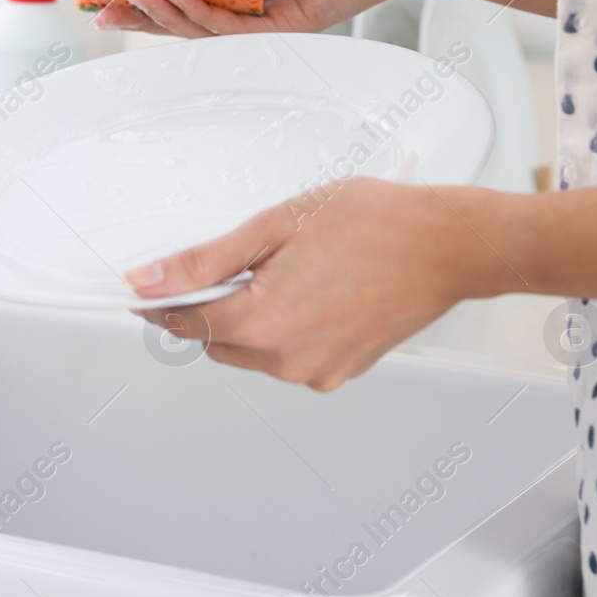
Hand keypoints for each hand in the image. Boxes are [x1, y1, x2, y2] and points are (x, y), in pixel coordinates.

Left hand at [124, 178, 490, 389]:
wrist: (448, 246)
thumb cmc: (373, 223)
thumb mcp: (274, 226)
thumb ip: (204, 260)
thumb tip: (147, 279)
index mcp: (262, 322)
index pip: (181, 322)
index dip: (160, 301)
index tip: (148, 286)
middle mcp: (286, 360)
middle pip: (214, 341)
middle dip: (212, 306)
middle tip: (242, 262)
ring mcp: (315, 373)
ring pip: (251, 351)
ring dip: (250, 318)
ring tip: (291, 271)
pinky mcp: (339, 373)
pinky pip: (288, 357)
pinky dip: (286, 330)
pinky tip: (315, 292)